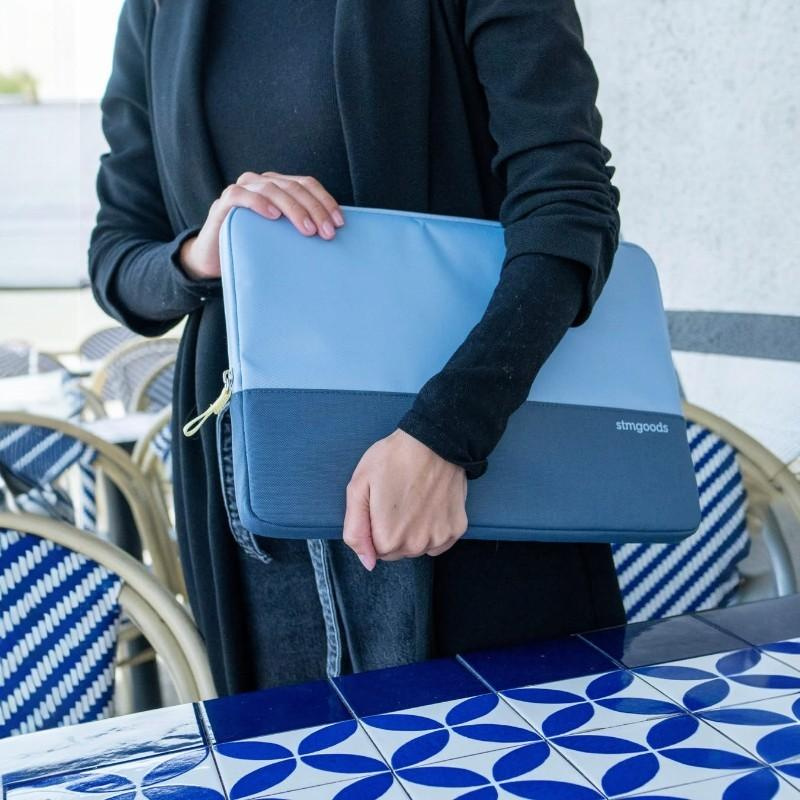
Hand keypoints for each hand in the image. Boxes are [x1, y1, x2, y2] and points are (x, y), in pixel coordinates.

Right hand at [179, 171, 345, 279]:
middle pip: (294, 187)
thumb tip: (334, 238)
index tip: (339, 223)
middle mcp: (262, 182)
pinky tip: (273, 215)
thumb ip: (302, 229)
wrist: (216, 257)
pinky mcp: (225, 202)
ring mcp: (243, 189)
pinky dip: (258, 203)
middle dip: (315, 209)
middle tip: (327, 232)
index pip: (308, 184)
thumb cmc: (255, 245)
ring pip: (273, 189)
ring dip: (294, 209)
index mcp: (280, 186)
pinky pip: (241, 195)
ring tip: (307, 229)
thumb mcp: (283, 236)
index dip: (325, 201)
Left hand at [343, 429, 468, 569]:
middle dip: (393, 531)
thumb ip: (355, 530)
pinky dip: (433, 529)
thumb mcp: (358, 487)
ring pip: (417, 547)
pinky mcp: (456, 529)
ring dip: (413, 531)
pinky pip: (438, 542)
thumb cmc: (392, 459)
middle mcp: (415, 546)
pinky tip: (430, 505)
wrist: (433, 441)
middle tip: (396, 499)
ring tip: (413, 500)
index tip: (380, 503)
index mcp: (387, 538)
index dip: (374, 526)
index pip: (374, 549)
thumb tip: (367, 563)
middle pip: (397, 551)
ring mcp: (438, 539)